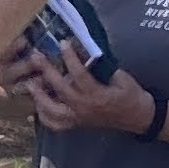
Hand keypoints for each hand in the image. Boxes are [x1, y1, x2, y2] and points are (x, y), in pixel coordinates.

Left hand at [10, 37, 153, 135]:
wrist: (139, 117)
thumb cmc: (131, 95)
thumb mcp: (122, 77)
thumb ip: (104, 67)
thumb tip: (87, 52)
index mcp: (97, 95)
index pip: (79, 74)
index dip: (70, 57)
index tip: (63, 42)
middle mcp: (84, 108)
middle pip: (60, 90)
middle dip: (46, 72)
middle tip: (36, 57)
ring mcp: (78, 118)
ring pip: (52, 112)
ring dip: (39, 97)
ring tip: (29, 82)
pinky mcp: (77, 124)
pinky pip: (55, 125)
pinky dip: (43, 116)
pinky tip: (37, 105)